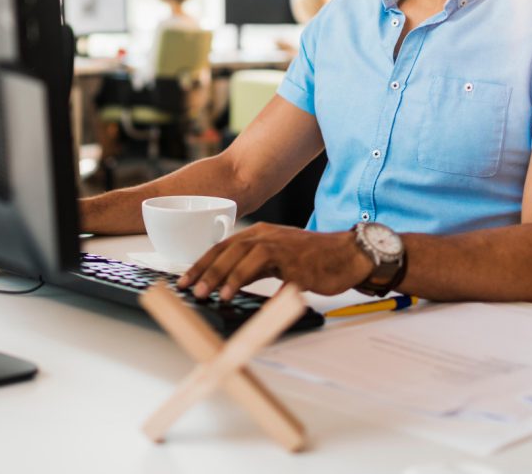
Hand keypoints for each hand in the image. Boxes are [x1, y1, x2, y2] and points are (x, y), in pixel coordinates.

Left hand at [176, 223, 372, 300]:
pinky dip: (256, 285)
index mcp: (260, 234)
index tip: (183, 280)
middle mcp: (268, 237)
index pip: (222, 247)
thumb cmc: (312, 258)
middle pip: (230, 251)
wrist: (348, 254)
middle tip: (191, 289)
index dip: (201, 263)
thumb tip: (224, 282)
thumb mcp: (276, 258)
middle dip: (207, 271)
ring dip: (228, 276)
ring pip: (247, 258)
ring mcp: (284, 250)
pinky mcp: (298, 266)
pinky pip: (273, 274)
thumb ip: (251, 267)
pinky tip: (244, 297)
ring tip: (214, 294)